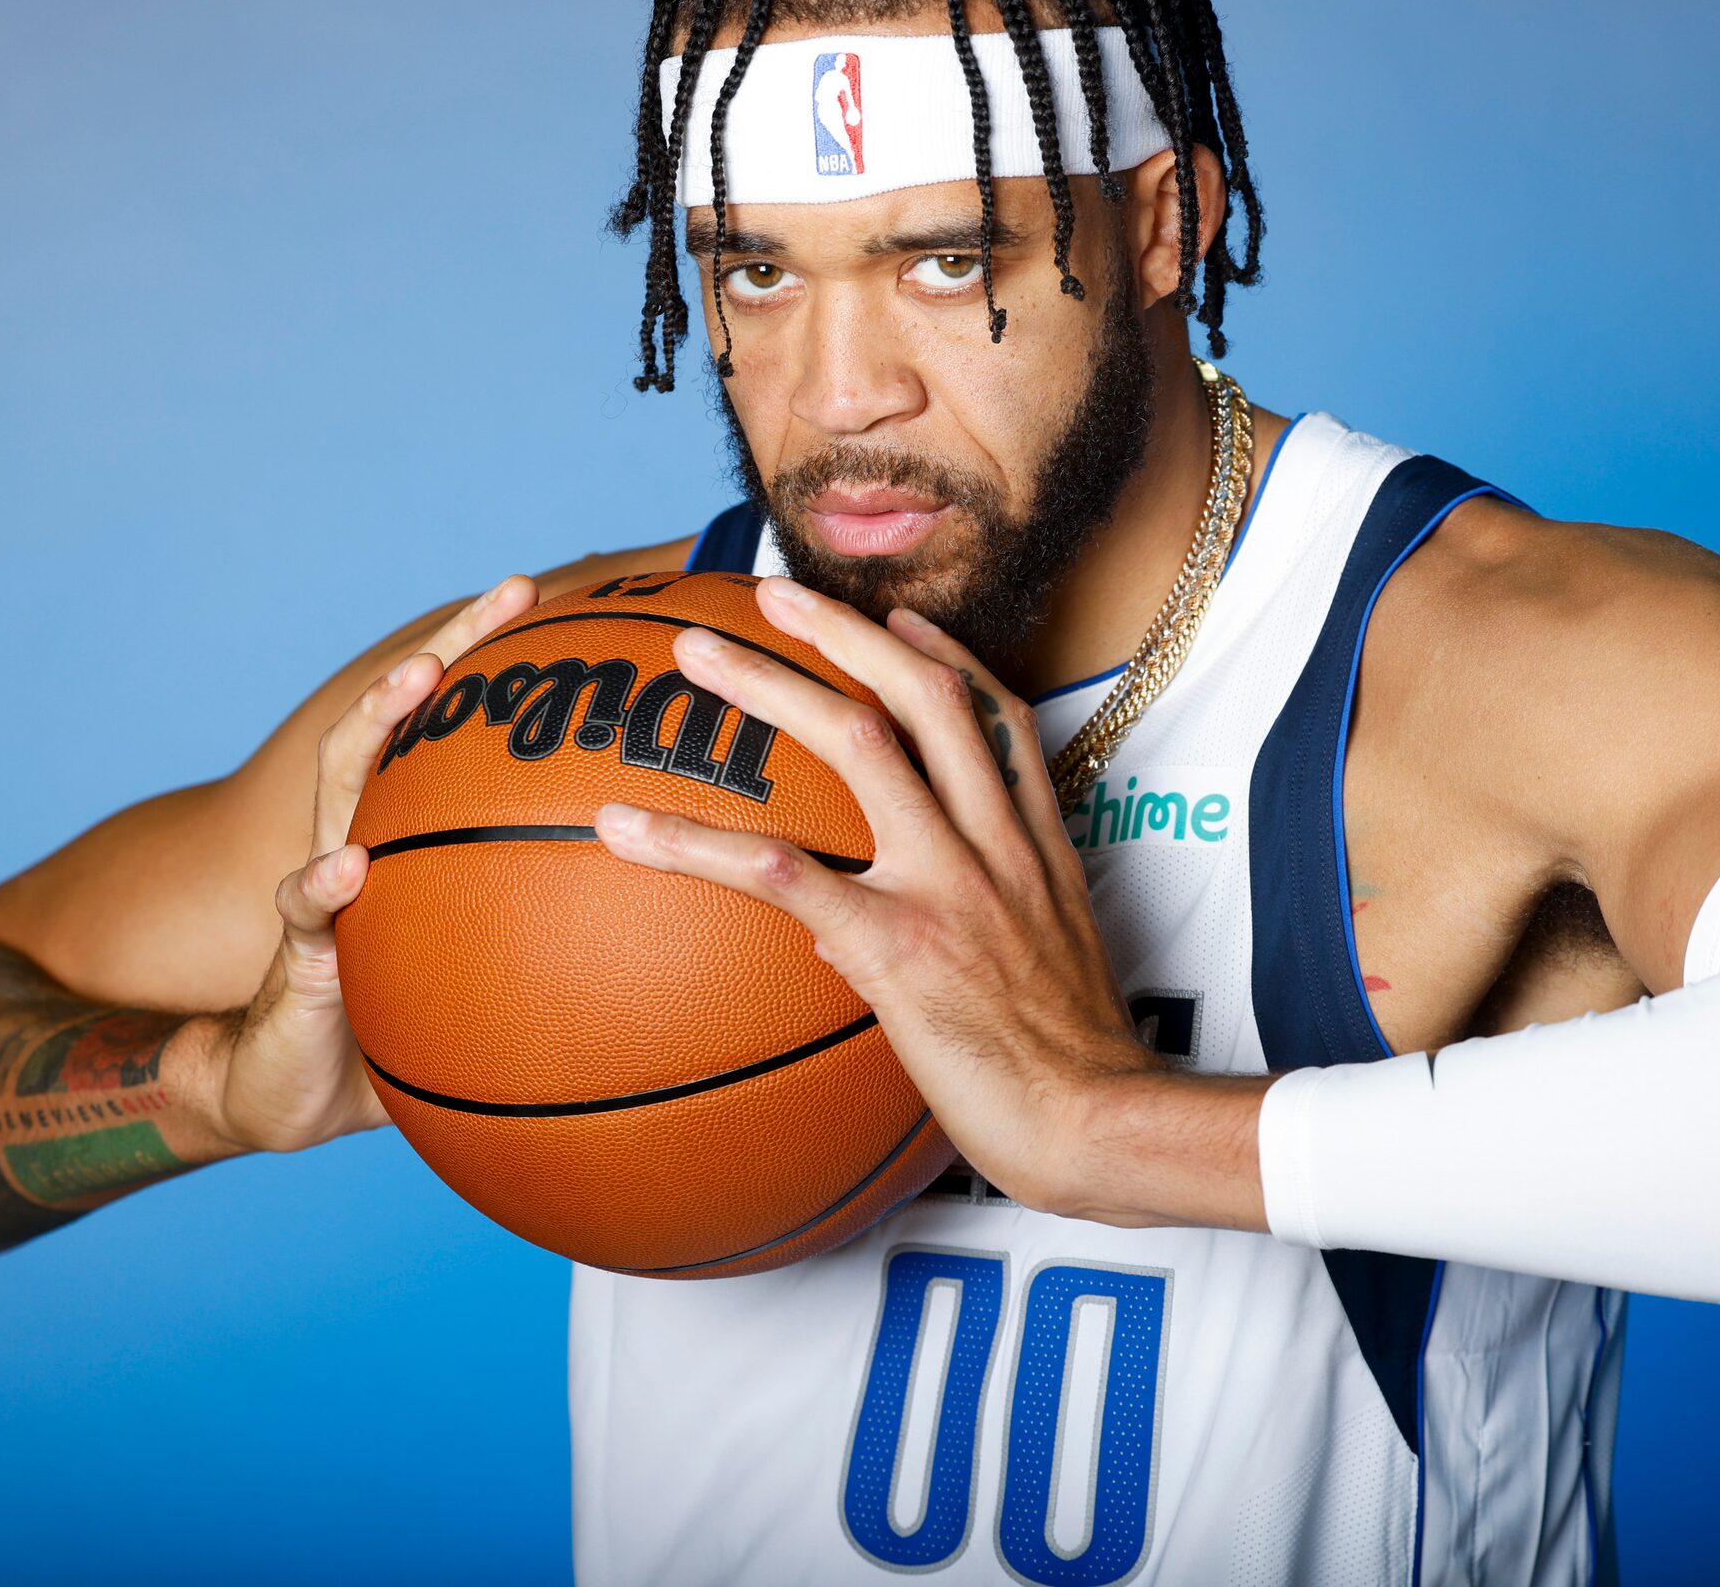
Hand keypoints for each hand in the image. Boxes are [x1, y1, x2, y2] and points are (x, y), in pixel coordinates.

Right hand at [210, 574, 537, 1153]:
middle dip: (455, 645)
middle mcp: (368, 836)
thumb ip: (557, 939)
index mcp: (416, 838)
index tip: (584, 613)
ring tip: (418, 675)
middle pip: (409, 717)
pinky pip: (305, 910)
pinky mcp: (299, 954)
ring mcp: (330, 885)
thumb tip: (680, 926)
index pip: (464, 737)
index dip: (515, 674)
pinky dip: (323, 881)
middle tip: (515, 590)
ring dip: (378, 719)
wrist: (294, 1095)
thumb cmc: (404, 1032)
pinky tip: (347, 862)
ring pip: (342, 779)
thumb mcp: (494, 976)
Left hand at [592, 577, 1267, 1230]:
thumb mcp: (1038, 977)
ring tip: (691, 653)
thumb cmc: (1069, 1068)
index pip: (995, 717)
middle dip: (844, 631)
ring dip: (767, 685)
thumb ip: (958, 932)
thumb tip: (833, 938)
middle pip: (919, 697)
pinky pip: (781, 874)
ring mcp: (948, 885)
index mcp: (1035, 846)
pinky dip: (693, 843)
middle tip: (769, 593)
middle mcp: (994, 843)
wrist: (1097, 1126)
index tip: (896, 621)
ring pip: (857, 745)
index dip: (944, 658)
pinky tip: (622, 830)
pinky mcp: (898, 945)